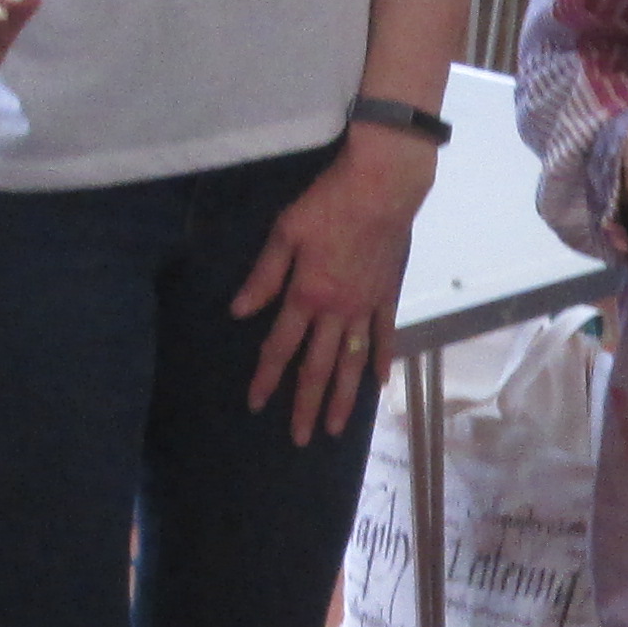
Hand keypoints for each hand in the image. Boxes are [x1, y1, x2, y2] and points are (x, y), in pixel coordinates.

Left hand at [233, 119, 430, 440]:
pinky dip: (381, 363)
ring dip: (343, 398)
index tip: (256, 403)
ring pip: (352, 363)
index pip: (280, 346)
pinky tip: (379, 387)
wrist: (383, 187)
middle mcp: (337, 311)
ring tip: (335, 428)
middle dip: (305, 404)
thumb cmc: (328, 203)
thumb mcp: (285, 231)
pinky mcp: (388, 296)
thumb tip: (239, 311)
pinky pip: (385, 337)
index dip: (266, 377)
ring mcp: (366, 307)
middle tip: (300, 439)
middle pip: (318, 367)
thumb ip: (264, 275)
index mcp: (306, 295)